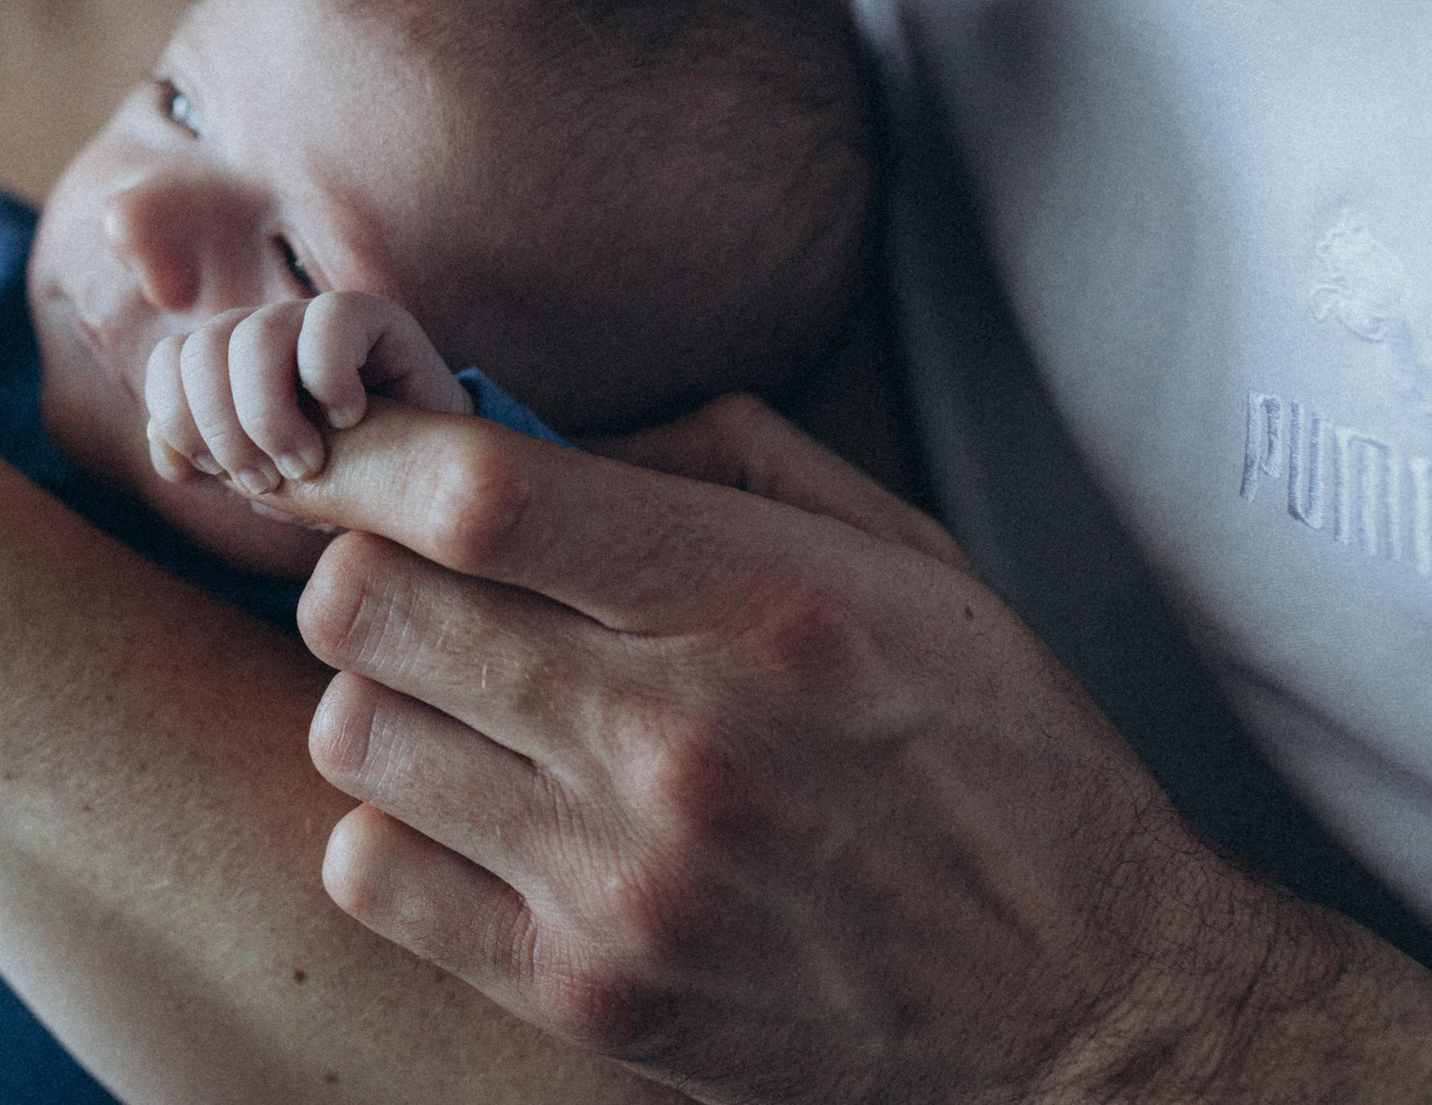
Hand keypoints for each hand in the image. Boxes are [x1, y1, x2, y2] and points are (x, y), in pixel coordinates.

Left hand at [142, 292, 470, 497]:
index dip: (181, 419)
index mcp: (225, 363)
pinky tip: (349, 418)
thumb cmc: (333, 482)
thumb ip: (203, 462)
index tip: (219, 474)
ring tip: (306, 464)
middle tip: (264, 481)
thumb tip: (163, 444)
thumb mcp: (259, 482)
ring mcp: (312, 320)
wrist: (420, 483)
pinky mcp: (370, 317)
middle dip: (223, 429)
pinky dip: (329, 379)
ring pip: (253, 336)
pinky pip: (329, 320)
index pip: (169, 361)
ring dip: (269, 415)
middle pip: (200, 349)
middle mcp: (262, 331)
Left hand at [265, 394, 1431, 1101]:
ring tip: (459, 703)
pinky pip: (369, 874)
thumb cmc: (990, 748)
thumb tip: (527, 429)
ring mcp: (623, 881)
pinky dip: (391, 826)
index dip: (366, 454)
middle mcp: (675, 739)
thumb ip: (711, 455)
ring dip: (380, 697)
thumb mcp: (902, 550)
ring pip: (349, 731)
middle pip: (367, 602)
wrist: (1091, 1002)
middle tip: (414, 579)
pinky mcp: (589, 995)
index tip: (340, 454)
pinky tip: (469, 811)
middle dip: (360, 563)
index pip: (476, 492)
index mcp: (756, 599)